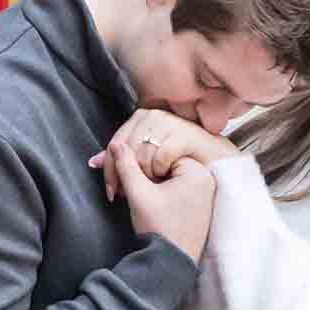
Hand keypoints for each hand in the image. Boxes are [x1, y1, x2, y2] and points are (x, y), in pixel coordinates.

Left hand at [90, 109, 235, 201]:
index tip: (111, 191)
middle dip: (123, 175)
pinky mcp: (185, 133)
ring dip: (144, 173)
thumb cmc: (181, 158)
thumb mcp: (147, 158)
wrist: (215, 158)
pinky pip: (162, 155)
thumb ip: (124, 158)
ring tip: (149, 184)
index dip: (110, 169)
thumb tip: (94, 161)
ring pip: (142, 152)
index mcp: (142, 116)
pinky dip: (160, 168)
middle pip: (126, 147)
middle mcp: (153, 115)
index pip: (115, 143)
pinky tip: (164, 175)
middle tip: (125, 194)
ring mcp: (170, 122)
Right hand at [114, 149, 216, 263]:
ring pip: (168, 175)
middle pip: (165, 163)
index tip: (129, 179)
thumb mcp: (139, 194)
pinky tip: (148, 203)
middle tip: (127, 188)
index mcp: (197, 171)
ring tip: (137, 198)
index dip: (141, 163)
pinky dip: (159, 190)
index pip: (162, 152)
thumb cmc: (159, 230)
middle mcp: (206, 179)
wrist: (169, 267)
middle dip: (143, 172)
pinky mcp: (197, 205)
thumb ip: (126, 165)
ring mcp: (203, 193)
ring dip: (148, 181)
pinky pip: (175, 187)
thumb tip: (116, 143)